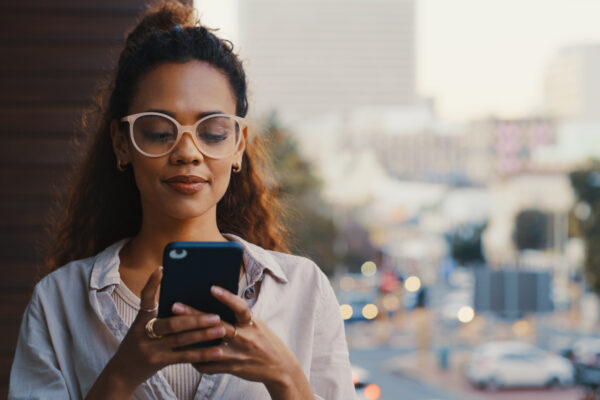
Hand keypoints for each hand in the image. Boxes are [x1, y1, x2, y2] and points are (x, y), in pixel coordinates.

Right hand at [105, 267, 225, 390]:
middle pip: (172, 323)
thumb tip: (190, 303)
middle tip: (215, 315)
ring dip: (203, 335)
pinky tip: (217, 352)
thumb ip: (162, 316)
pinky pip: (184, 357)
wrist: (122, 372)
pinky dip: (202, 354)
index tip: (162, 268)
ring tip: (221, 330)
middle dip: (196, 319)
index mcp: (141, 319)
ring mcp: (150, 348)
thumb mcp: (144, 327)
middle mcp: (143, 332)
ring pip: (181, 340)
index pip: (145, 298)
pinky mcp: (158, 362)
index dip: (152, 283)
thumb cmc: (140, 344)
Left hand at [173, 286, 313, 398]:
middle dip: (195, 316)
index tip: (212, 288)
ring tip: (173, 332)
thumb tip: (218, 303)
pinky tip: (186, 354)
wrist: (279, 367)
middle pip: (216, 326)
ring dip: (189, 340)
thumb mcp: (257, 324)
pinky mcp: (232, 368)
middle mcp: (245, 338)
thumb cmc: (265, 341)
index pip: (240, 307)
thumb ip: (240, 317)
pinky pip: (209, 365)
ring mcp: (238, 355)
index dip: (227, 298)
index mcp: (252, 324)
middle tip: (176, 306)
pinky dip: (197, 360)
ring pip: (208, 347)